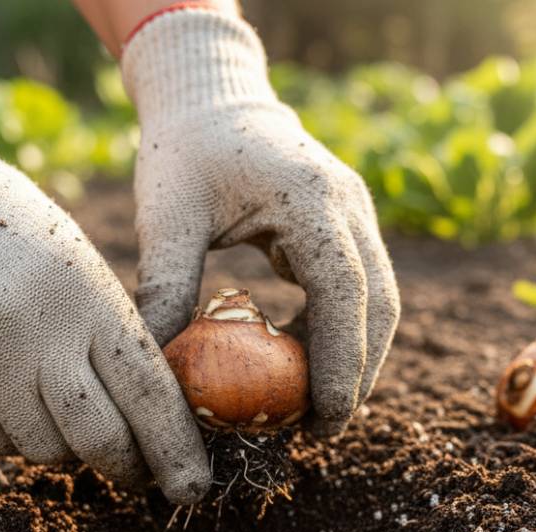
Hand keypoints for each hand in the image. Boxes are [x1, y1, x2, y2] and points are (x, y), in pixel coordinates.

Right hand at [0, 71, 210, 503]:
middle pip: (98, 439)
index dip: (175, 450)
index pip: (147, 394)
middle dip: (126, 466)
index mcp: (89, 302)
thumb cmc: (19, 240)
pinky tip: (5, 390)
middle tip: (138, 475)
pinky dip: (12, 432)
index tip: (194, 488)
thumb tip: (152, 425)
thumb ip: (115, 342)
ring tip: (58, 406)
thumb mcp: (83, 274)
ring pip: (44, 449)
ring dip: (65, 444)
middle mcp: (36, 340)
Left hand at [121, 8, 399, 437]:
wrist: (209, 98)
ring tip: (316, 408)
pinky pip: (358, 286)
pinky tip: (304, 363)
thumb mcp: (165, 214)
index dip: (342, 362)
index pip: (344, 292)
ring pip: (378, 298)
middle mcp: (348, 204)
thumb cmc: (181, 152)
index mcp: (311, 198)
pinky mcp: (346, 222)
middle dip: (359, 372)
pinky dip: (341, 330)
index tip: (324, 418)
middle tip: (321, 429)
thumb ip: (164, 284)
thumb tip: (157, 368)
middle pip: (378, 303)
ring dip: (357, 355)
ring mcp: (355, 211)